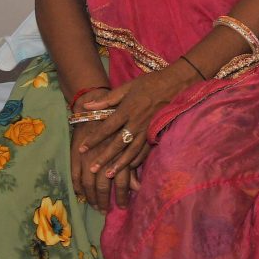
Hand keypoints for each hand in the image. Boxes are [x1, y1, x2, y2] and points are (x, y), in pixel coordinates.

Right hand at [68, 107, 151, 210]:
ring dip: (91, 196)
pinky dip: (77, 185)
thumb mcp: (131, 140)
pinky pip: (75, 173)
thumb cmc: (119, 123)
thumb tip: (137, 187)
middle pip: (103, 184)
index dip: (121, 195)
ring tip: (94, 205)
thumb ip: (133, 165)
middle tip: (105, 210)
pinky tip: (80, 194)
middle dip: (104, 199)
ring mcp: (88, 154)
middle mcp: (104, 156)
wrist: (96, 104)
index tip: (122, 206)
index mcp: (120, 153)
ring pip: (89, 181)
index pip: (122, 181)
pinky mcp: (75, 152)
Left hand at [71, 67, 188, 203]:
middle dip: (104, 157)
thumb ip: (108, 99)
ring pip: (132, 151)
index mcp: (127, 110)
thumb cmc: (150, 83)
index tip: (82, 149)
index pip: (106, 128)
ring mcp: (148, 130)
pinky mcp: (157, 133)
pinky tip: (130, 167)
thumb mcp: (127, 87)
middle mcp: (136, 123)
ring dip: (120, 164)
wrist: (176, 84)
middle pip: (118, 144)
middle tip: (92, 169)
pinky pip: (146, 150)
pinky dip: (137, 160)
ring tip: (109, 175)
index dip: (93, 139)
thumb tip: (87, 106)